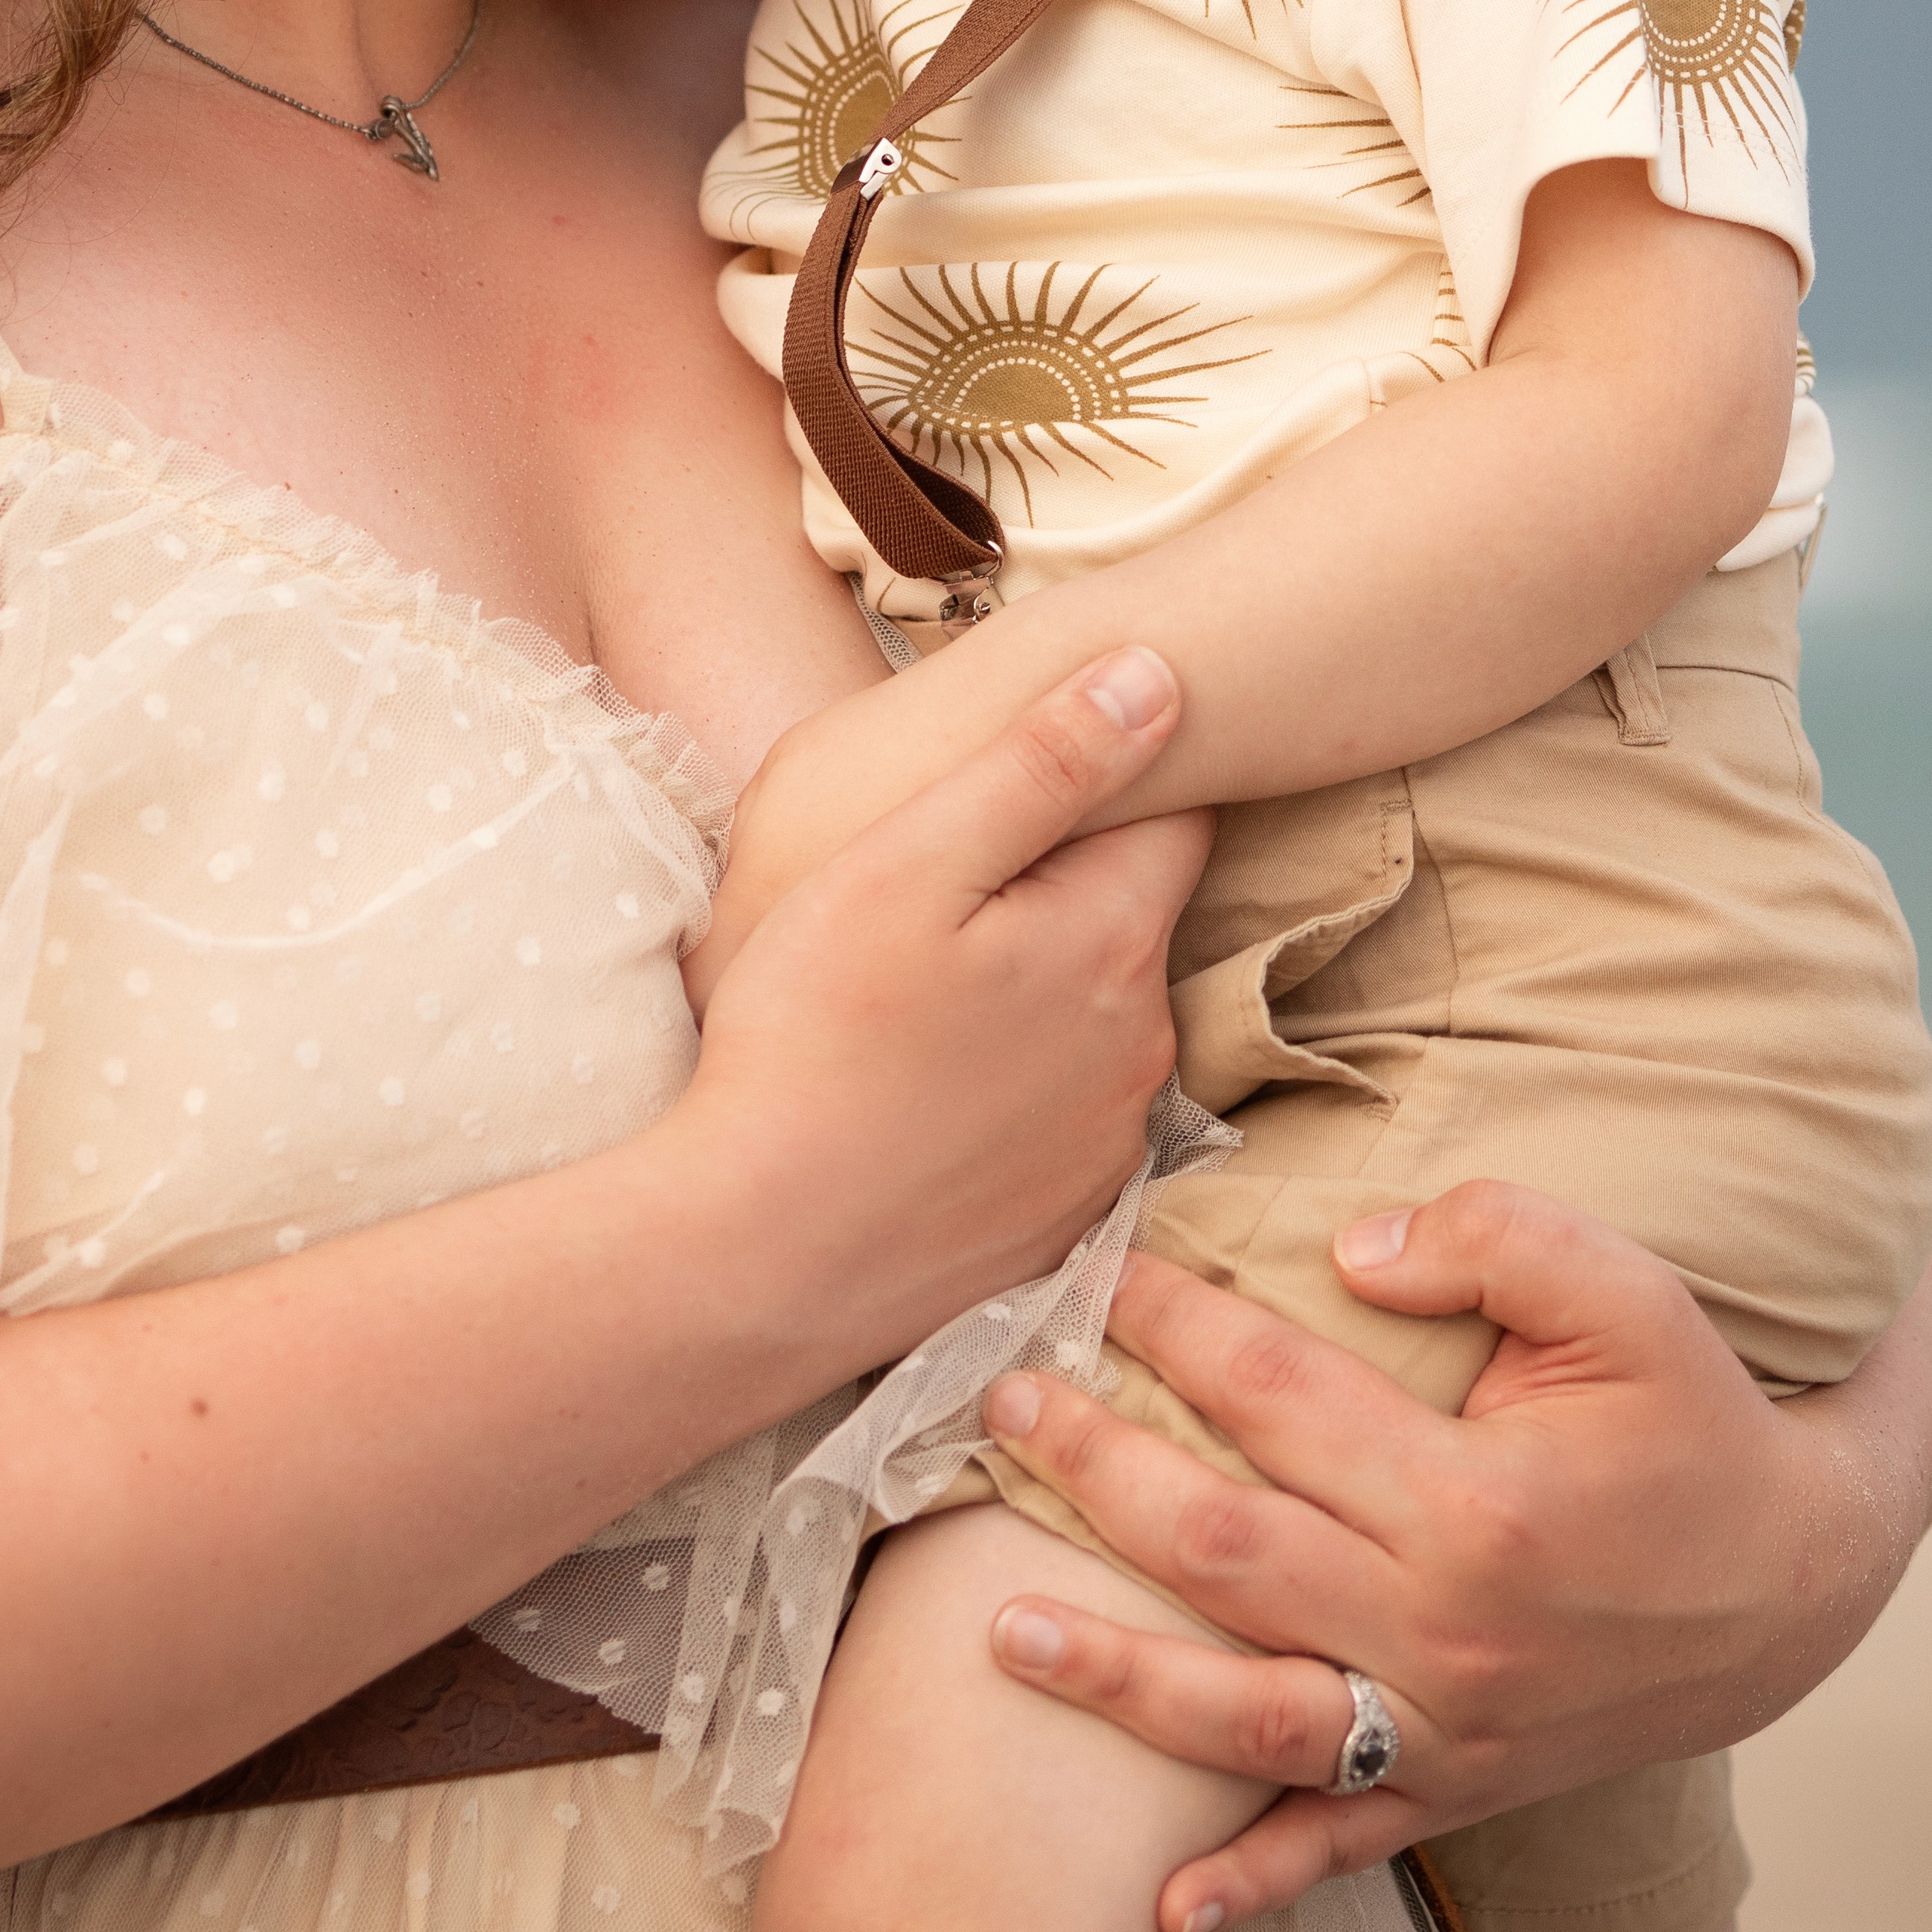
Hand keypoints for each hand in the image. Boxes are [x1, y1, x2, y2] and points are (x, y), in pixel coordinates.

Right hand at [678, 660, 1214, 1368]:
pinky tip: (929, 1091)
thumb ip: (1042, 764)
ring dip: (1040, 992)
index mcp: (1113, 939)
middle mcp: (1145, 1045)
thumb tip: (1164, 674)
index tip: (1045, 772)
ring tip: (920, 999)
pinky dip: (1018, 1089)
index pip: (1174, 814)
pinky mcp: (1068, 1216)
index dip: (1118, 775)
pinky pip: (1066, 1114)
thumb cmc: (812, 1039)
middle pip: (1131, 917)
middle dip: (1064, 888)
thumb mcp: (906, 863)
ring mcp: (1110, 1142)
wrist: (757, 1257)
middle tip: (941, 890)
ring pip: (1099, 1019)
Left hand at [977, 1186, 1931, 1931]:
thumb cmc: (1699, 1417)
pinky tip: (1161, 1906)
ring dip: (1116, 1676)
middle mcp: (1444, 1631)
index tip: (1105, 1273)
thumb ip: (1493, 1238)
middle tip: (1004, 1403)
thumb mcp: (1629, 1293)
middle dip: (1097, 1471)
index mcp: (1475, 1501)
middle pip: (1223, 1547)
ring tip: (999, 1630)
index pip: (1277, 1395)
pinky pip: (1338, 1846)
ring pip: (1245, 1713)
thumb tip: (1348, 1246)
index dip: (1178, 1327)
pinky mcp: (1457, 1789)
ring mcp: (1444, 1728)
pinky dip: (1251, 1881)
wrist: (1795, 1582)